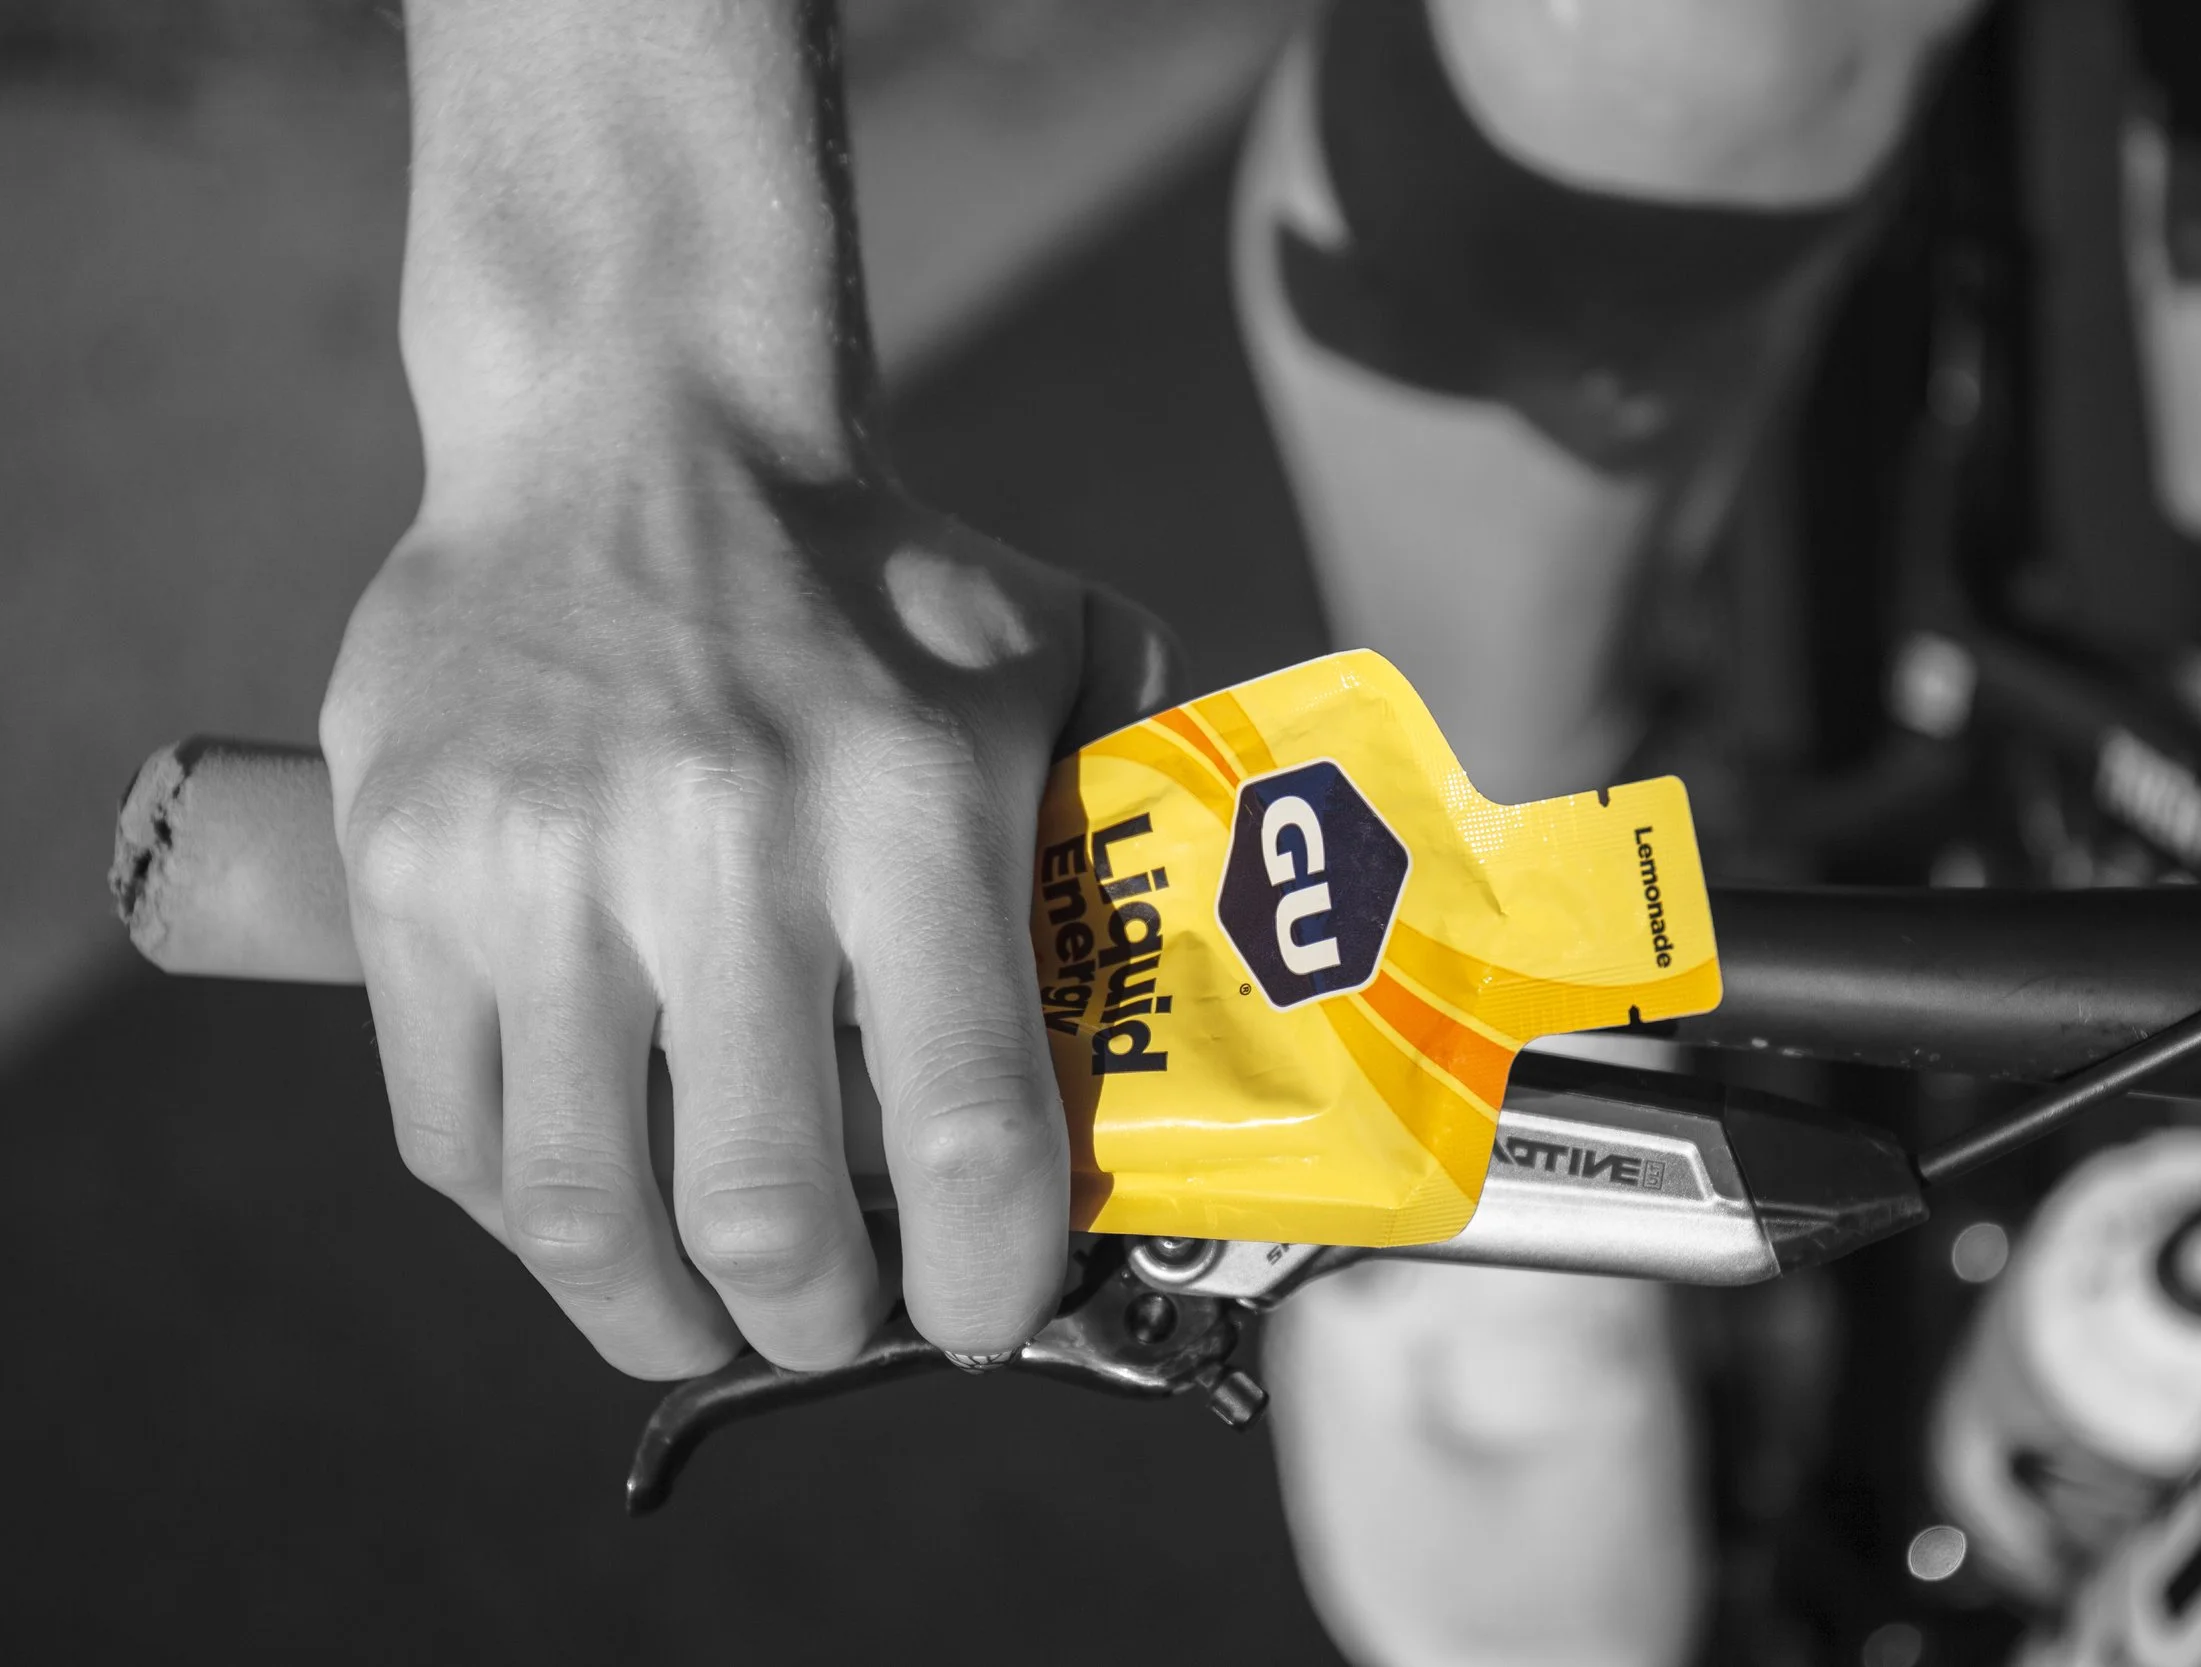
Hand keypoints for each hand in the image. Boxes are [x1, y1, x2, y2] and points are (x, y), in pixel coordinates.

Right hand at [320, 431, 1172, 1378]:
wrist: (632, 423)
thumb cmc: (867, 571)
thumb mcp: (1051, 648)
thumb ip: (1129, 812)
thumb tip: (1197, 1004)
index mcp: (909, 801)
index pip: (967, 1126)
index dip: (984, 1276)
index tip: (981, 1313)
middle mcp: (722, 840)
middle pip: (766, 1209)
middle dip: (818, 1322)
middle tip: (841, 1322)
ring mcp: (542, 863)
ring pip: (586, 1206)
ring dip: (659, 1316)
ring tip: (705, 1320)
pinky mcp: (408, 870)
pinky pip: (455, 1135)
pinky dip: (533, 1223)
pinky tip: (594, 1213)